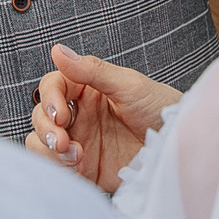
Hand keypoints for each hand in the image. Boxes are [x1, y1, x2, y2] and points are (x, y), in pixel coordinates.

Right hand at [27, 43, 179, 193]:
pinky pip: (56, 167)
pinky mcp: (84, 168)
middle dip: (45, 128)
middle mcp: (79, 114)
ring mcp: (80, 141)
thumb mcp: (129, 86)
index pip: (52, 87)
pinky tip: (78, 167)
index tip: (61, 114)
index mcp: (87, 90)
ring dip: (47, 148)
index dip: (49, 99)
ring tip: (74, 156)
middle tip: (62, 141)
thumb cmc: (160, 109)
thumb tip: (57, 50)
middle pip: (42, 116)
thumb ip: (92, 71)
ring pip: (41, 142)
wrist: (178, 147)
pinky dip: (57, 167)